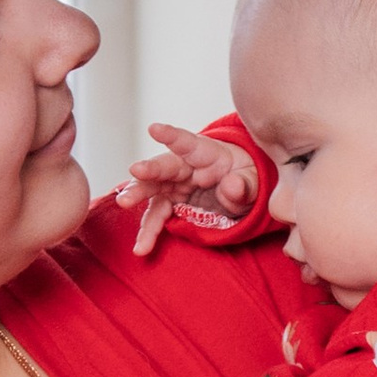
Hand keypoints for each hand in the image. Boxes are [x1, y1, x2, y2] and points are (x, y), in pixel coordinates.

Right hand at [116, 121, 263, 254]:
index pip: (187, 143)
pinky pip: (157, 217)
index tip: (154, 129)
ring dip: (137, 197)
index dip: (171, 135)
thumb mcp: (253, 179)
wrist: (238, 189)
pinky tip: (141, 247)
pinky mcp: (170, 204)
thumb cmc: (243, 176)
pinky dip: (149, 232)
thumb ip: (245, 184)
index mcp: (205, 153)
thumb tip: (232, 187)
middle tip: (135, 171)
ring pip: (153, 191)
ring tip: (123, 204)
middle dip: (149, 170)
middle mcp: (184, 167)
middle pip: (164, 167)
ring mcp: (174, 186)